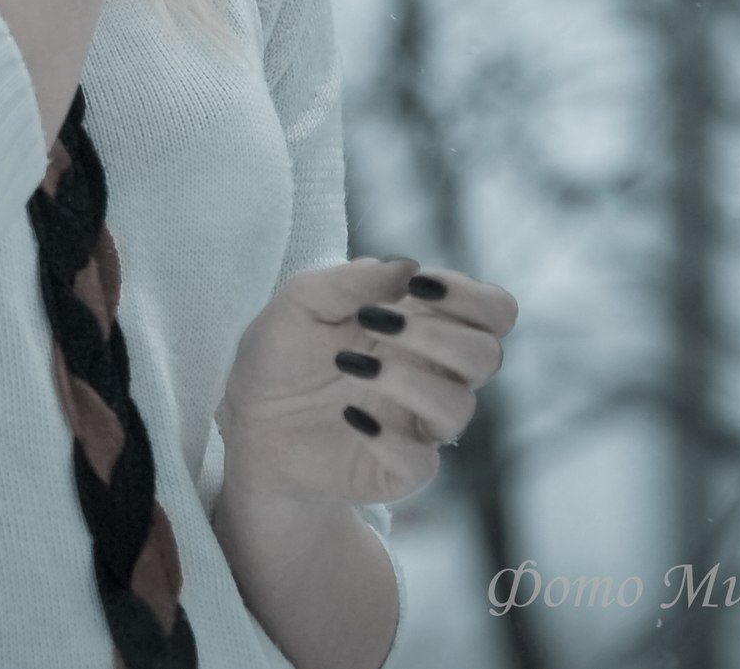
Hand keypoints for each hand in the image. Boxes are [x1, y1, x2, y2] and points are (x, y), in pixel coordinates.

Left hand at [218, 256, 516, 507]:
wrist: (247, 423)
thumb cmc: (283, 354)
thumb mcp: (301, 302)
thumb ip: (352, 280)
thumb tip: (407, 267)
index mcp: (423, 327)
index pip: (492, 311)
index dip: (472, 296)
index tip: (419, 285)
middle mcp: (433, 376)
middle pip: (488, 356)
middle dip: (437, 335)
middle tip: (376, 323)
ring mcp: (419, 426)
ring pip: (458, 407)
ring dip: (406, 380)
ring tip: (349, 365)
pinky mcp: (399, 471)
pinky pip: (422, 462)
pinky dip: (387, 437)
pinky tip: (350, 416)